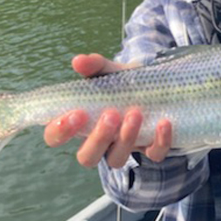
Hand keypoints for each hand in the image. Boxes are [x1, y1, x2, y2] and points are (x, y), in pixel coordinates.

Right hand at [43, 53, 172, 167]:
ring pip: (117, 159)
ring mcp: (124, 148)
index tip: (76, 113)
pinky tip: (164, 123)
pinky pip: (154, 155)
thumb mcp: (110, 71)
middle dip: (97, 139)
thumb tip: (79, 60)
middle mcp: (99, 141)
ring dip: (126, 139)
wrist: (156, 83)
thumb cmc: (123, 82)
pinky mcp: (150, 149)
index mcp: (80, 123)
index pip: (56, 136)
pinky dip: (159, 141)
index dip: (60, 131)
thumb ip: (95, 66)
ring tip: (135, 113)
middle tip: (110, 115)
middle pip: (87, 158)